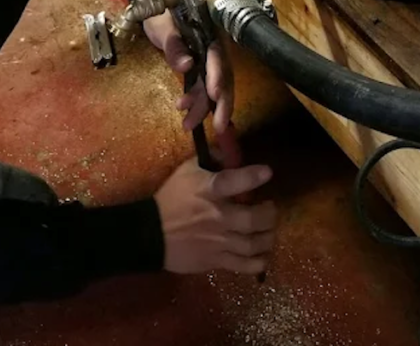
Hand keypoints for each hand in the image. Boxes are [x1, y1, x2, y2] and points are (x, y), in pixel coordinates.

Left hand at [144, 11, 233, 133]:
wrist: (154, 5)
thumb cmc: (160, 11)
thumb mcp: (163, 26)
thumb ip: (174, 45)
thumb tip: (186, 65)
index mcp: (208, 32)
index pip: (217, 56)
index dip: (218, 76)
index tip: (215, 95)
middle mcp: (212, 47)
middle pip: (223, 76)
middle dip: (222, 103)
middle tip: (220, 127)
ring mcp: (206, 58)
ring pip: (211, 86)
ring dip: (203, 107)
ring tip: (188, 124)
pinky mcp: (199, 66)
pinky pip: (201, 86)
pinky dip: (195, 100)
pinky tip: (183, 109)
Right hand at [155, 159, 275, 274]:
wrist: (150, 233)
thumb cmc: (172, 198)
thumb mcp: (187, 170)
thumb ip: (212, 159)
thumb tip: (232, 154)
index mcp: (208, 191)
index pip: (233, 181)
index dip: (252, 176)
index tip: (267, 173)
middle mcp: (217, 217)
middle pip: (253, 219)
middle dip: (269, 214)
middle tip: (269, 209)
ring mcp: (217, 241)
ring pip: (253, 244)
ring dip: (267, 237)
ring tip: (268, 231)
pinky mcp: (215, 260)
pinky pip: (243, 265)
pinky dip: (258, 262)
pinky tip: (262, 255)